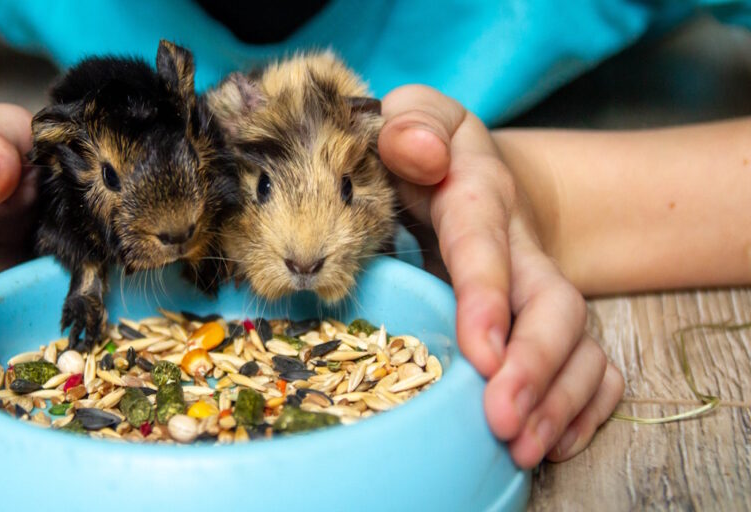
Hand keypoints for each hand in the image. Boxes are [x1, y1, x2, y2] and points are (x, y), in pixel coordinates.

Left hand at [377, 86, 623, 466]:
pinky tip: (550, 441)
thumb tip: (417, 149)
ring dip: (557, 399)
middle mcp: (521, 245)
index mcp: (477, 194)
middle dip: (535, 366)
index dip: (488, 295)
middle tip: (503, 423)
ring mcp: (541, 285)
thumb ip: (408, 121)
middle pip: (554, 305)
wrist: (476, 169)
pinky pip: (590, 365)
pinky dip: (582, 407)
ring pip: (578, 343)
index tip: (481, 350)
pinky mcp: (548, 316)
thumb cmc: (426, 148)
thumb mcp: (410, 117)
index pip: (484, 241)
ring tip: (523, 448)